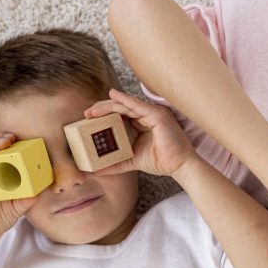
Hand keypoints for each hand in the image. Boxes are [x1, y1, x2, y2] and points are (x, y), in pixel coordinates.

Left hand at [83, 89, 197, 177]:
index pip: (121, 115)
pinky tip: (112, 97)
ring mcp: (153, 113)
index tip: (89, 119)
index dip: (105, 115)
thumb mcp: (133, 161)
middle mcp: (148, 115)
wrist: (179, 166)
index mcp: (144, 123)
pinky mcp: (157, 115)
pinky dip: (124, 100)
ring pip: (126, 105)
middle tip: (87, 113)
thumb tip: (98, 170)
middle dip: (103, 109)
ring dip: (108, 105)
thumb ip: (117, 164)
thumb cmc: (162, 162)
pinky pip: (137, 105)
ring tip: (93, 110)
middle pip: (121, 107)